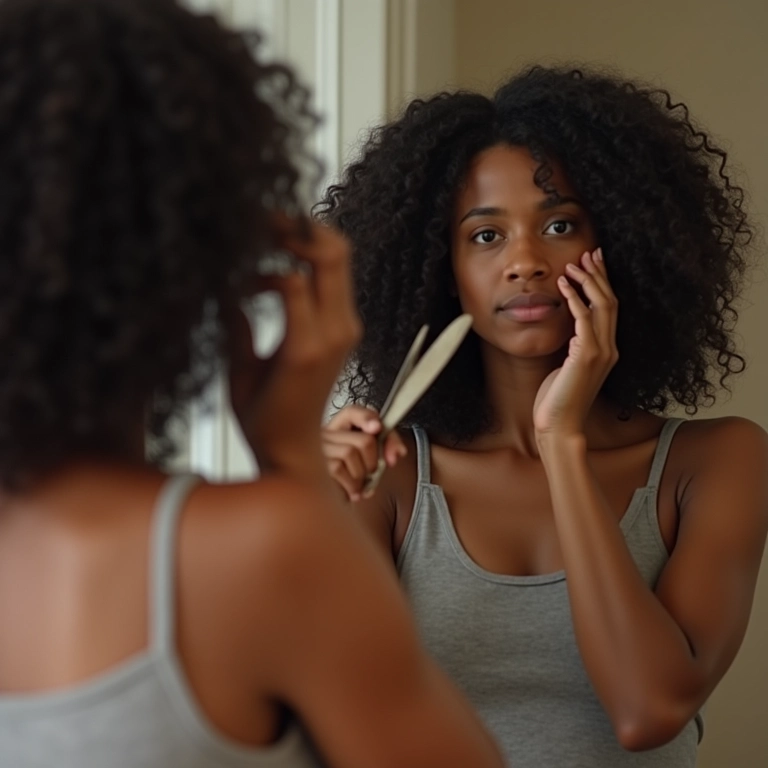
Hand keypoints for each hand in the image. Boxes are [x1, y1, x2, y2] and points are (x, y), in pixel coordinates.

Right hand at [228, 218, 360, 479]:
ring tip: (268, 237)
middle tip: (262, 222)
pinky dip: (308, 263)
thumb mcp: (240, 373)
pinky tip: (274, 270)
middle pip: (333, 254)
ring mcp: (345, 330)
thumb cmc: (264, 420)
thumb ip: (233, 325)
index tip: (237, 262)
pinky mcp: (345, 329)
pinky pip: (335, 279)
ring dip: (306, 240)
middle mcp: (335, 334)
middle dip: (297, 228)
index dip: (262, 260)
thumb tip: (222, 282)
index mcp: (305, 347)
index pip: (293, 277)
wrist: (296, 448)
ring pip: (340, 259)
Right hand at [322, 405, 407, 501]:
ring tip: (357, 485)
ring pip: (351, 452)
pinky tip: (351, 492)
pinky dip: (351, 485)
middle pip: (363, 439)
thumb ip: (385, 449)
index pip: (353, 412)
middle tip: (369, 474)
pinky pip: (339, 469)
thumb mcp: (369, 462)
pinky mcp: (314, 466)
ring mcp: (319, 449)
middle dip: (373, 461)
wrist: (326, 505)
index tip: (377, 428)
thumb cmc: (350, 481)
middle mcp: (327, 435)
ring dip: (361, 476)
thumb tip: (398, 452)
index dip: (367, 417)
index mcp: (340, 429)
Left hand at [533, 248, 618, 437]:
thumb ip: (572, 348)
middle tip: (587, 254)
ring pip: (602, 306)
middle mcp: (609, 349)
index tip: (593, 264)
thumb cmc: (558, 400)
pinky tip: (562, 285)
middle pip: (610, 301)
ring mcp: (601, 352)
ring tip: (573, 265)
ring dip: (587, 282)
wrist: (559, 425)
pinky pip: (584, 320)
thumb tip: (569, 331)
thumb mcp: (567, 367)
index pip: (610, 308)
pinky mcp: (586, 356)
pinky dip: (574, 299)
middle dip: (599, 275)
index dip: (603, 283)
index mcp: (607, 350)